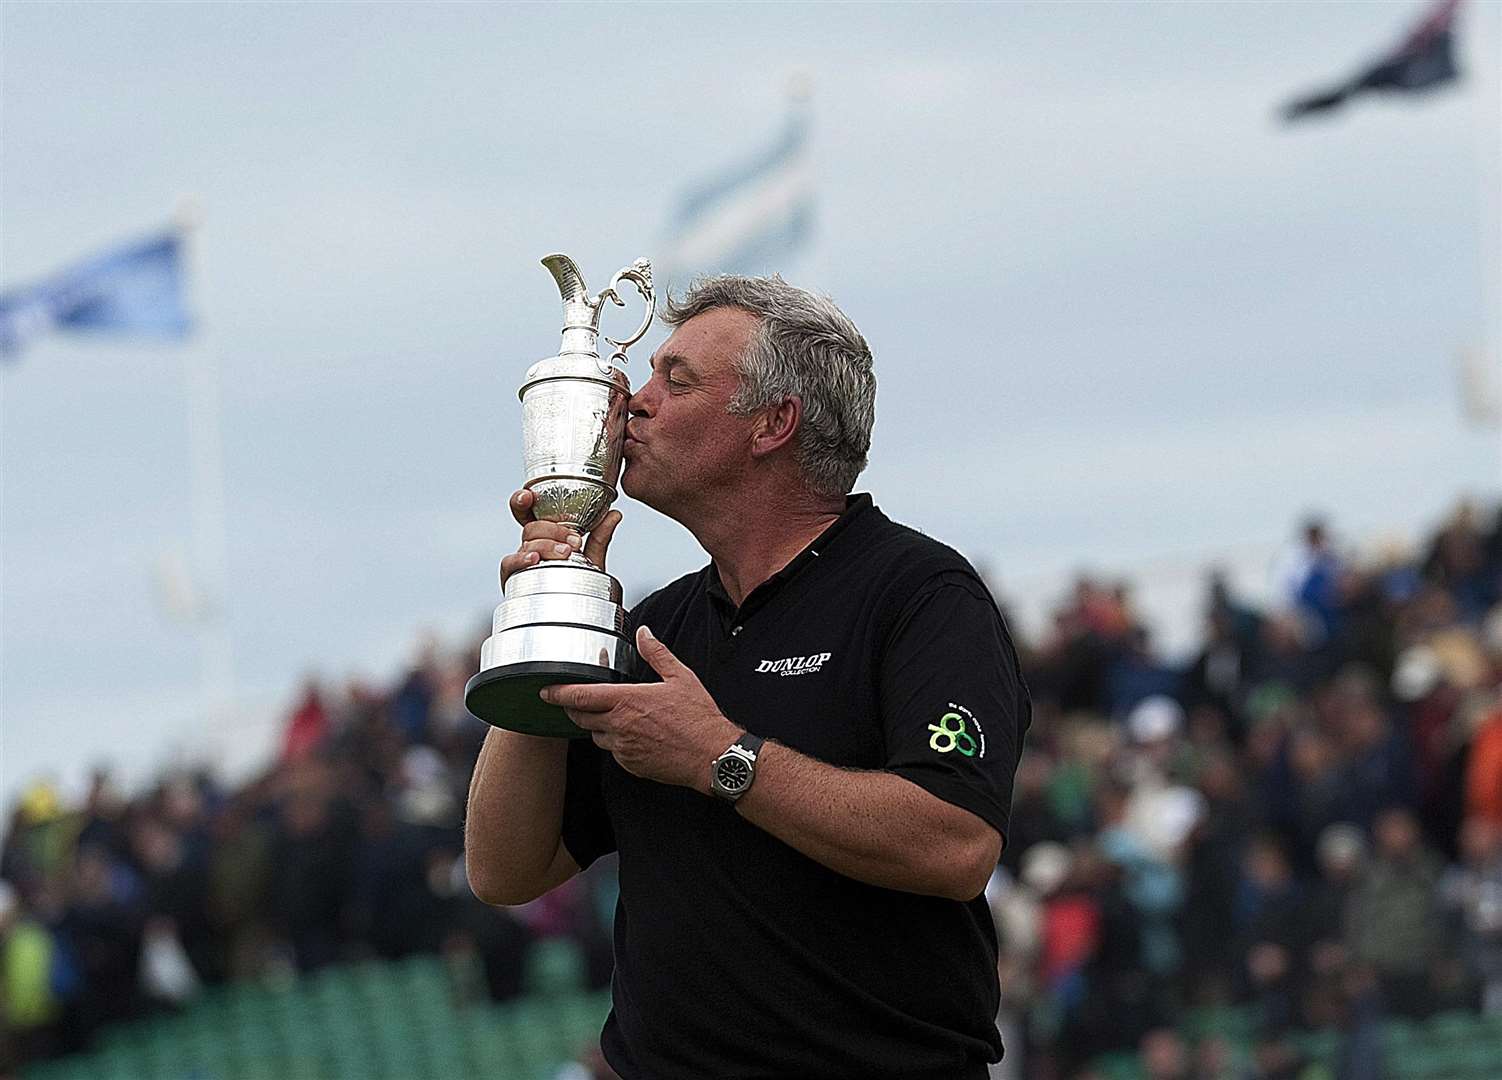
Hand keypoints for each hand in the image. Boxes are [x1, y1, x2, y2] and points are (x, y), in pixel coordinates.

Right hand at [498, 488, 622, 589]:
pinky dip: (521, 560)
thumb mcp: (591, 559)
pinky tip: (533, 560)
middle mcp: (530, 546)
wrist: (574, 615)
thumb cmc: (576, 584)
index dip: (523, 500)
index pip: (529, 511)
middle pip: (531, 527)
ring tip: (565, 552)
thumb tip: (615, 513)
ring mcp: (521, 562)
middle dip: (552, 530)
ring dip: (545, 546)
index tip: (529, 496)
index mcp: (544, 535)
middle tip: (575, 541)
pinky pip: (509, 565)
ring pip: (526, 545)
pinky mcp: (513, 580)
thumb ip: (600, 537)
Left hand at [541, 626, 740, 791]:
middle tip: (575, 702)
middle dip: (575, 710)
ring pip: (596, 736)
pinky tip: (631, 735)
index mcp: (627, 701)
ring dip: (597, 726)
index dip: (558, 693)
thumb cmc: (698, 718)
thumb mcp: (680, 677)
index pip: (581, 696)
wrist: (712, 756)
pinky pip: (613, 753)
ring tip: (612, 717)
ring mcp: (623, 749)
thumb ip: (656, 654)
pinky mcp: (630, 765)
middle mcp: (620, 726)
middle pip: (581, 718)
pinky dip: (615, 743)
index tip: (545, 690)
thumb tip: (644, 634)